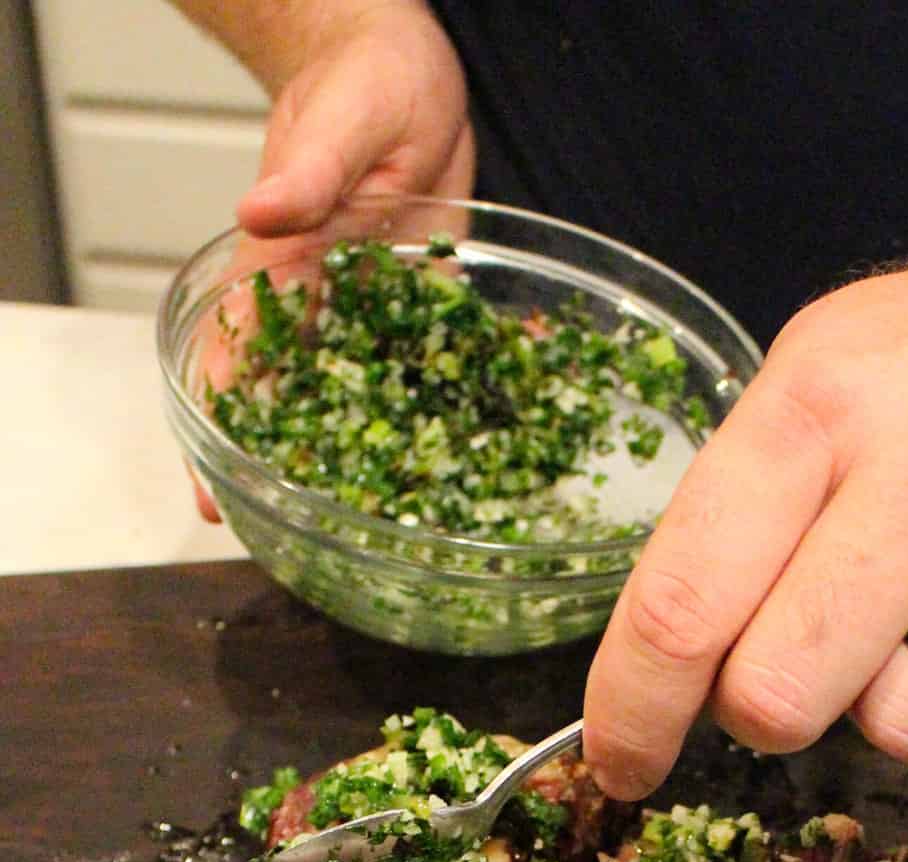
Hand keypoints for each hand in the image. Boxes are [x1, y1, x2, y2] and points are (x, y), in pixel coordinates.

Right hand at [191, 0, 470, 520]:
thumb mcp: (340, 120)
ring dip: (379, 458)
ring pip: (367, 398)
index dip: (223, 434)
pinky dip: (462, 400)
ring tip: (397, 527)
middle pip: (296, 401)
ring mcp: (376, 312)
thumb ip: (309, 172)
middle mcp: (325, 303)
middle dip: (294, 472)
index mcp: (284, 264)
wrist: (408, 70)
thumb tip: (262, 208)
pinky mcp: (427, 307)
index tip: (213, 498)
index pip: (238, 362)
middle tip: (302, 542)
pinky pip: (440, 363)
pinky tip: (492, 445)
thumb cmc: (360, 81)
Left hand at [583, 170, 907, 798]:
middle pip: (781, 697)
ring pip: (901, 733)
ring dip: (892, 703)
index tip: (619, 760)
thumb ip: (736, 517)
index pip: (684, 602)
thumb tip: (665, 674)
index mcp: (822, 403)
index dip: (633, 709)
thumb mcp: (816, 377)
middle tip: (795, 662)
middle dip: (765, 710)